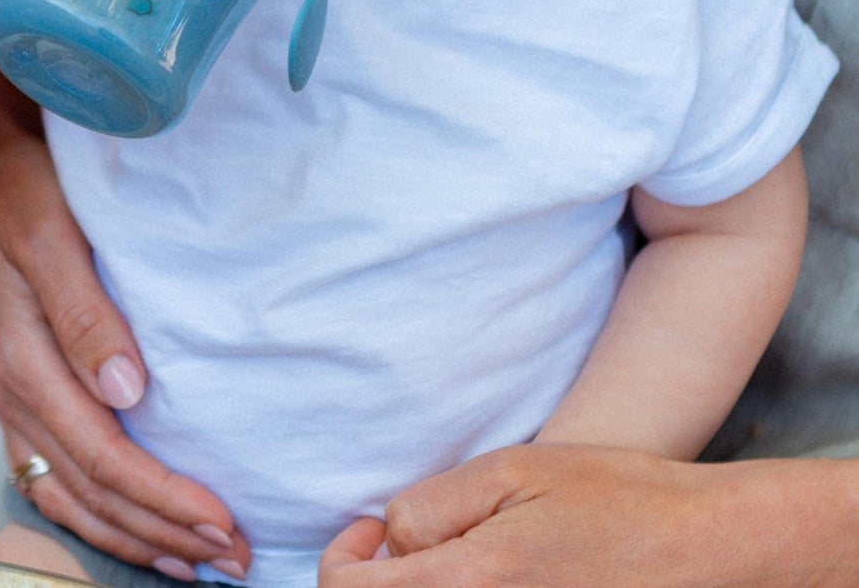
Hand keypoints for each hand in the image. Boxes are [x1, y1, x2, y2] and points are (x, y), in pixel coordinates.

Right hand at [0, 67, 251, 579]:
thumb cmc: (17, 185)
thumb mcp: (47, 232)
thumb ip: (82, 310)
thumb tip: (125, 391)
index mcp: (20, 358)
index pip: (99, 454)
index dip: (159, 497)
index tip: (220, 521)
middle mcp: (10, 389)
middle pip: (88, 488)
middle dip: (159, 530)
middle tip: (232, 556)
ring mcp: (8, 391)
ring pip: (67, 491)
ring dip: (130, 531)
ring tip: (190, 558)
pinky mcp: (14, 381)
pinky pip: (50, 470)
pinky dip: (93, 508)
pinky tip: (127, 519)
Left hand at [317, 443, 858, 587]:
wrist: (707, 552)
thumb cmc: (613, 500)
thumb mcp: (511, 473)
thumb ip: (430, 509)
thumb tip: (385, 543)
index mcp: (473, 585)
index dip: (342, 559)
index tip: (371, 531)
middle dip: (381, 583)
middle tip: (401, 547)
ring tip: (456, 559)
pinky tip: (488, 578)